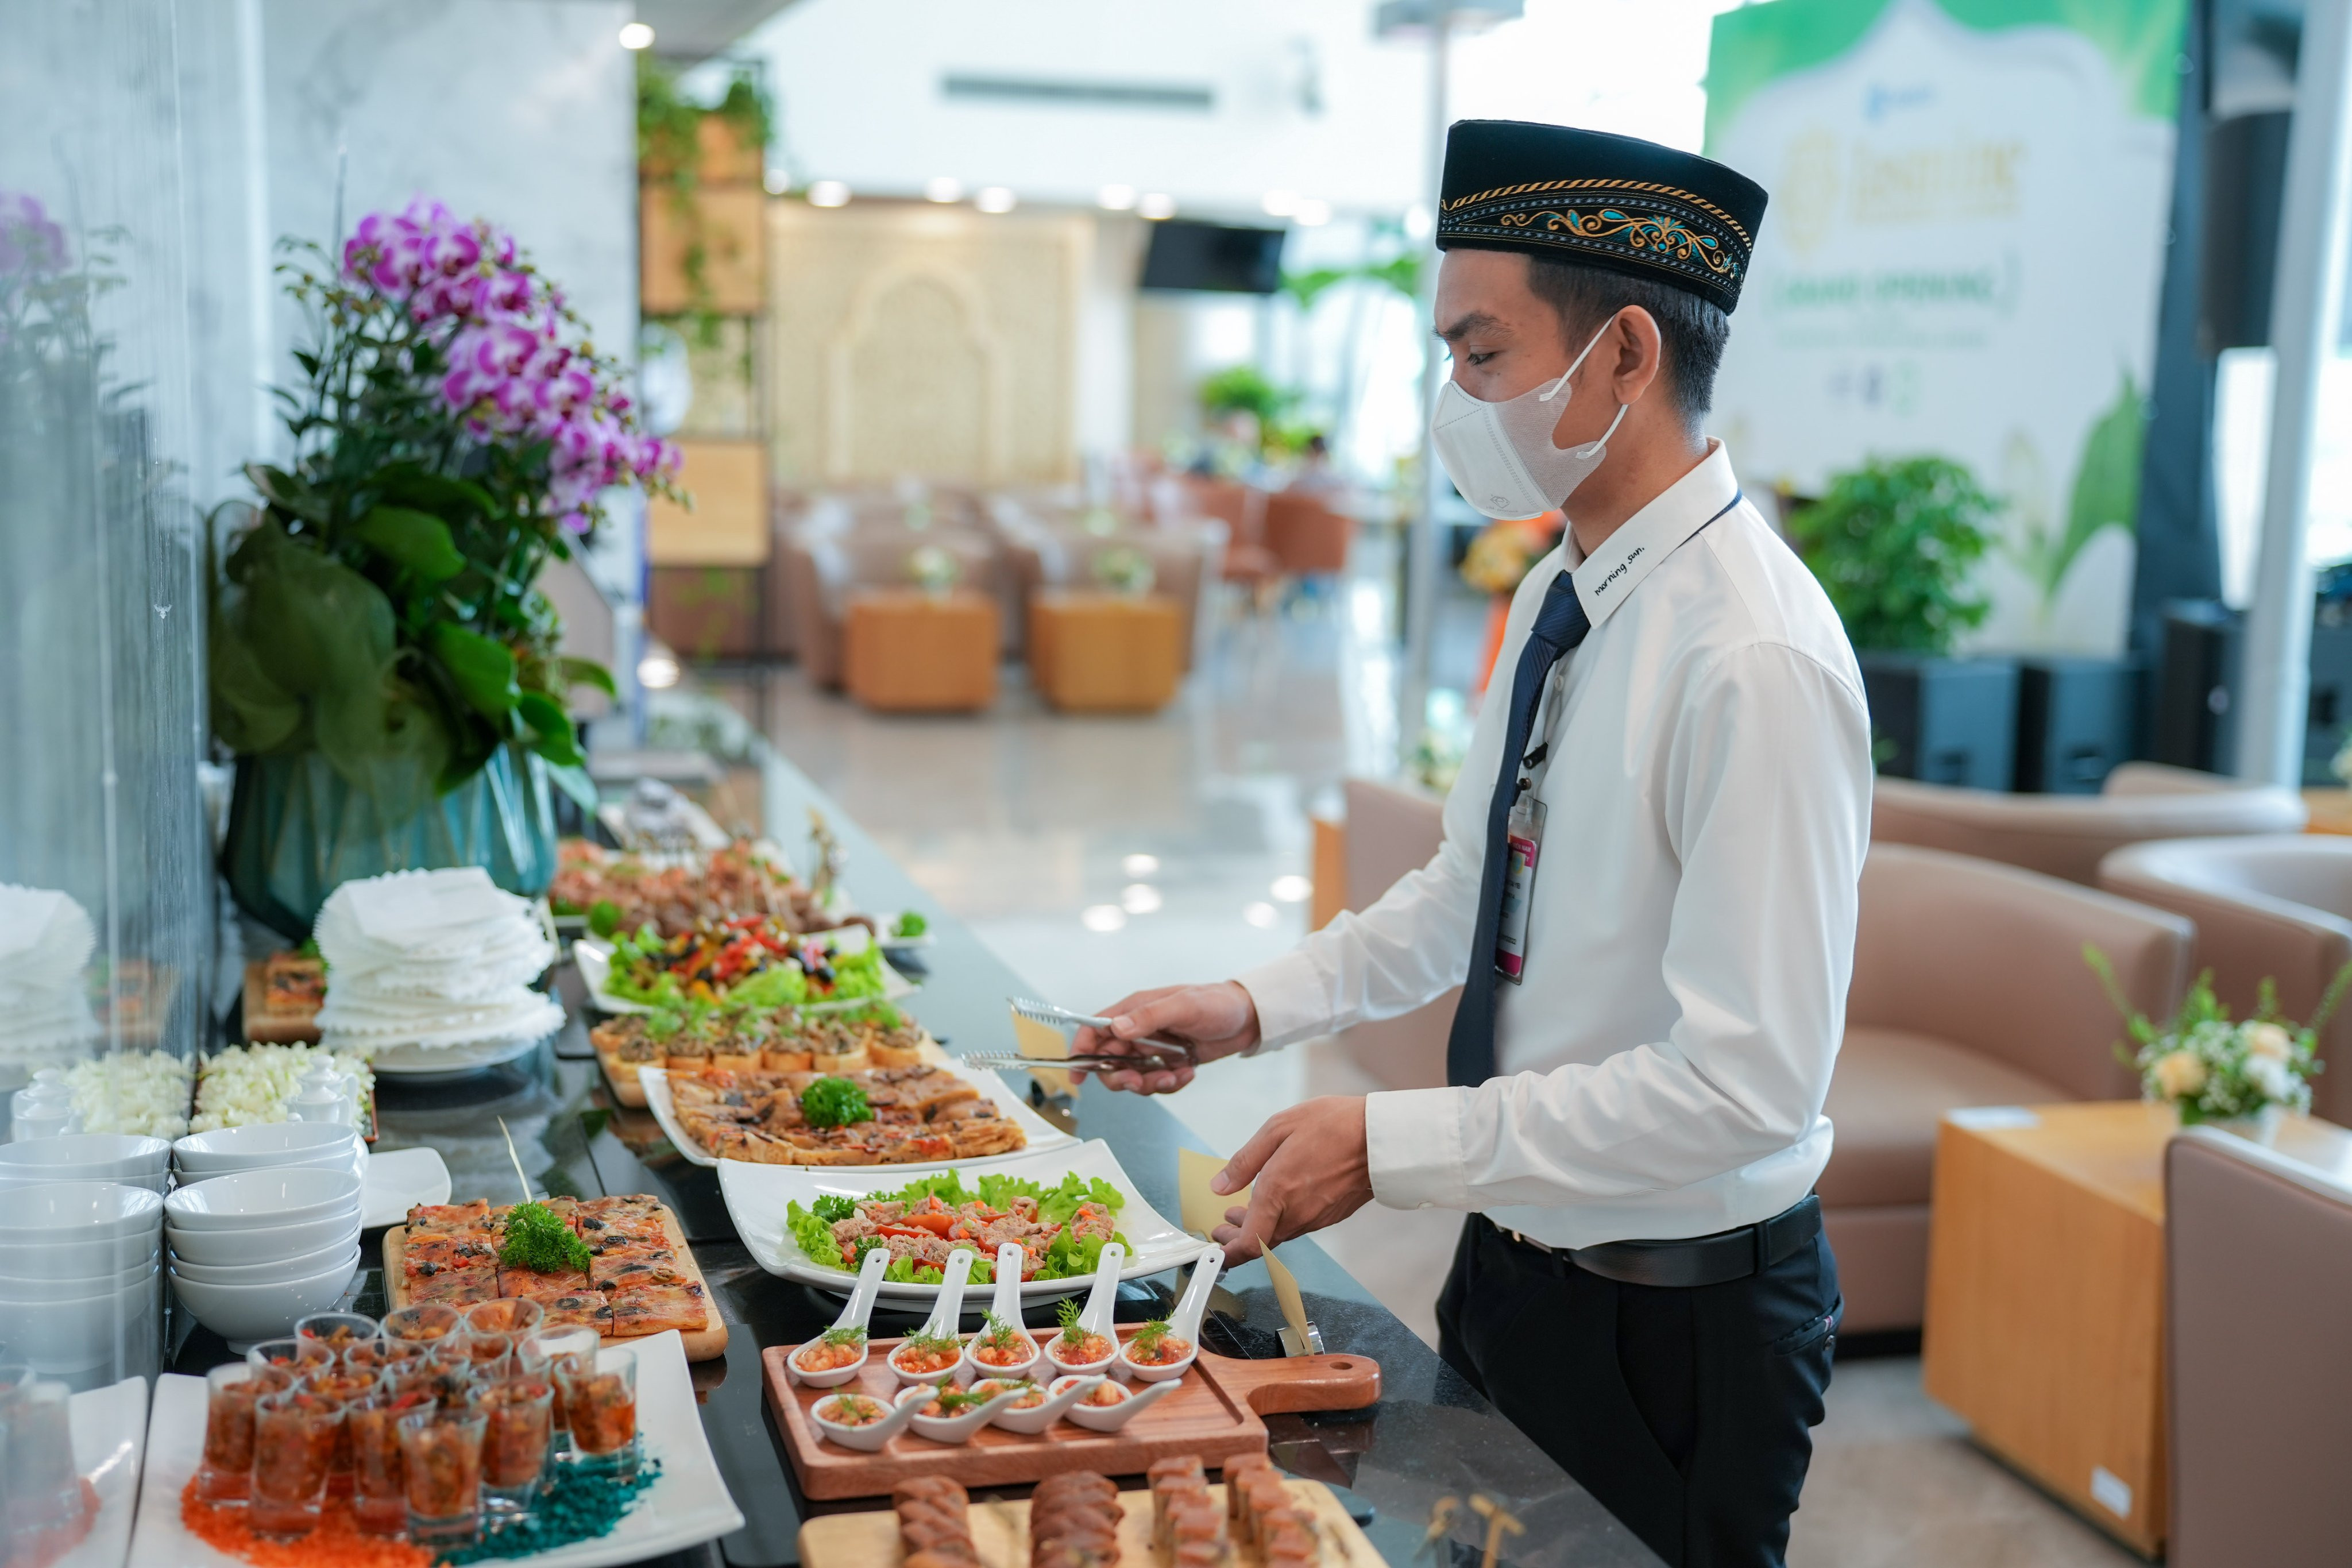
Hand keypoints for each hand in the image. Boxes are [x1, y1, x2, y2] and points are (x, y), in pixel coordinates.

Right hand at [1070, 982, 1260, 1095]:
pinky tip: (1188, 1073)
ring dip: (1150, 1083)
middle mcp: (1138, 1030)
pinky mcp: (1168, 1063)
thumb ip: (1149, 1017)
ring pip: (1133, 1076)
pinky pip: (1157, 1082)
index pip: (1095, 1030)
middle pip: (1109, 1062)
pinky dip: (1171, 1084)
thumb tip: (1116, 1028)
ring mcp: (1153, 1049)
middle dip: (1122, 1077)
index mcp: (1134, 1010)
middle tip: (1141, 1082)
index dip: (1081, 1052)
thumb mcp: (1184, 1006)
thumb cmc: (1217, 1003)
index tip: (1078, 1075)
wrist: (1249, 1018)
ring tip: (1176, 1076)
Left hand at [1208, 1096, 1372, 1266]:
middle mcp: (1296, 1214)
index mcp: (1277, 1193)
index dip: (1227, 1252)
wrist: (1382, 1137)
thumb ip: (1245, 1160)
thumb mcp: (1279, 1128)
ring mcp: (1316, 1218)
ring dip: (1258, 1226)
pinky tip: (1277, 1201)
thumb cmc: (1333, 1125)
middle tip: (1223, 1224)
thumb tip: (1220, 1186)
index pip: (1247, 1244)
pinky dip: (1281, 1219)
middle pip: (1260, 1241)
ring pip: (1279, 1233)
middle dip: (1236, 1237)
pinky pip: (1298, 1224)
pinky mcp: (1331, 1216)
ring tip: (1243, 1209)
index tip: (1215, 1245)